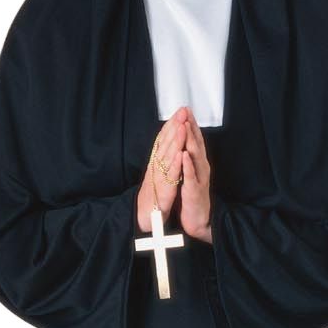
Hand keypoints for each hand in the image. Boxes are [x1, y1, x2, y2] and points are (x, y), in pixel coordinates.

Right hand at [137, 110, 186, 231]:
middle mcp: (156, 166)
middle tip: (182, 111)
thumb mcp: (158, 173)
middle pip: (165, 143)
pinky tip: (181, 153)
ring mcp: (159, 177)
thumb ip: (162, 158)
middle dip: (174, 126)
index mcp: (156, 162)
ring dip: (175, 140)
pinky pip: (170, 175)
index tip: (180, 111)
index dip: (171, 124)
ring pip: (168, 155)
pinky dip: (176, 163)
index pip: (163, 139)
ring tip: (182, 126)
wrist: (144, 216)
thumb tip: (167, 143)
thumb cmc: (154, 195)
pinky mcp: (164, 189)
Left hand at [177, 108, 211, 244]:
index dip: (190, 124)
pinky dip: (187, 165)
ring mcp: (199, 178)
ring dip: (190, 141)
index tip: (185, 109)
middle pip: (196, 144)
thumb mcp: (191, 173)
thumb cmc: (192, 196)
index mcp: (198, 163)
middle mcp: (201, 168)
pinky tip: (184, 155)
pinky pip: (190, 176)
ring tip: (185, 126)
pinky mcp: (194, 191)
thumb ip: (190, 158)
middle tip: (186, 111)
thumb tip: (186, 142)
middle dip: (190, 127)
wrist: (198, 220)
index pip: (195, 140)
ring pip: (195, 157)